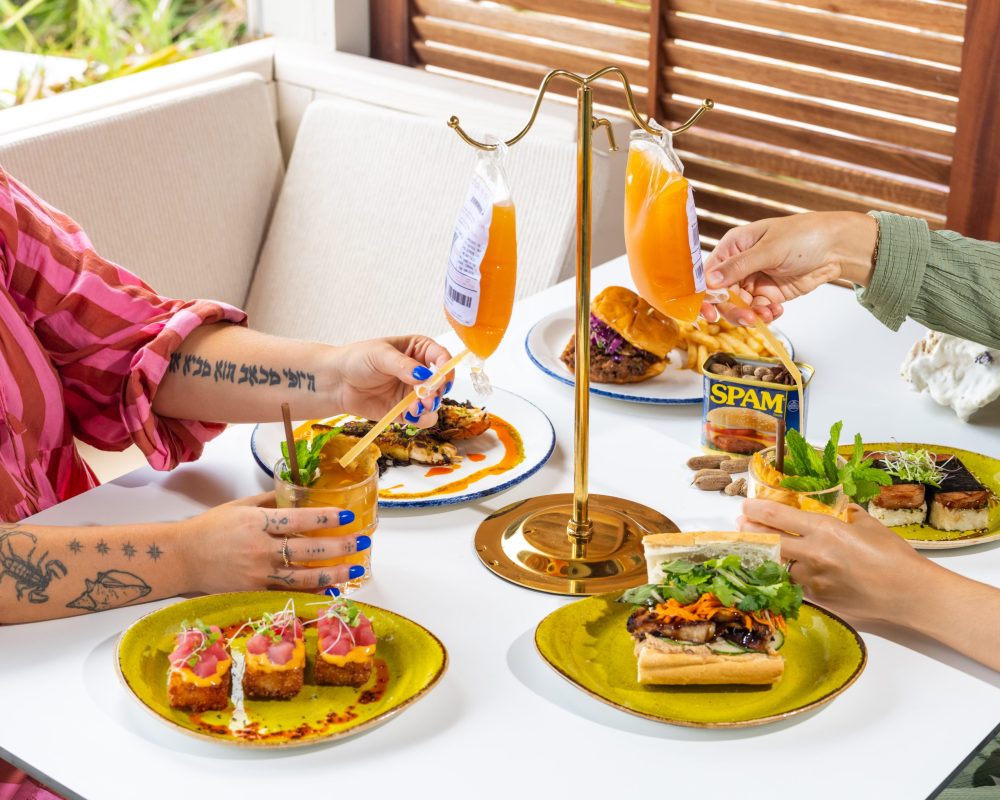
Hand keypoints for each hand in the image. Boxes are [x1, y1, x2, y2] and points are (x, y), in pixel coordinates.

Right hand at [179, 493, 369, 594]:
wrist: (181, 557)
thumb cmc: (211, 527)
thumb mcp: (240, 506)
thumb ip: (271, 501)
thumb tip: (299, 492)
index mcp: (257, 523)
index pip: (300, 520)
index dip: (327, 519)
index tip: (349, 517)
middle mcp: (260, 549)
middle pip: (308, 551)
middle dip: (340, 547)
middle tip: (363, 542)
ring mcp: (257, 575)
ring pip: (303, 577)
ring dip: (333, 574)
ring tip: (355, 569)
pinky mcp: (253, 593)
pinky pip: (288, 594)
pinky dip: (311, 594)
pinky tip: (331, 592)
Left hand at [327, 336, 453, 427]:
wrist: (337, 382)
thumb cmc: (357, 359)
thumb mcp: (380, 355)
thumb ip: (403, 365)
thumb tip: (423, 376)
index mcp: (418, 350)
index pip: (442, 357)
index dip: (445, 368)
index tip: (439, 379)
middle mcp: (421, 372)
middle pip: (442, 383)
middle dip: (437, 391)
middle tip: (426, 397)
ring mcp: (414, 393)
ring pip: (434, 402)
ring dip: (429, 407)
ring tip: (414, 408)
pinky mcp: (406, 411)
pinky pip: (422, 418)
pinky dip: (420, 419)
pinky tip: (408, 415)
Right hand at [700, 212, 877, 324]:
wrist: (837, 247)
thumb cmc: (804, 235)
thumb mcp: (770, 249)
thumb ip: (739, 266)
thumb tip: (709, 281)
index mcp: (733, 247)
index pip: (708, 274)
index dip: (706, 295)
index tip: (709, 313)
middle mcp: (739, 265)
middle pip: (722, 296)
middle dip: (733, 310)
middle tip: (748, 318)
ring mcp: (753, 281)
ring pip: (738, 307)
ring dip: (750, 315)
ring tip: (767, 315)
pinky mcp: (768, 294)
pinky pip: (757, 311)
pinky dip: (764, 315)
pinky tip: (777, 310)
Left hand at [737, 498, 932, 622]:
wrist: (910, 594)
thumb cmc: (894, 557)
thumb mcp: (869, 525)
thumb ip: (849, 515)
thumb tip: (842, 508)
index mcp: (824, 530)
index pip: (778, 516)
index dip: (756, 509)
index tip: (746, 506)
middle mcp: (813, 554)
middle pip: (768, 541)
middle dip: (750, 532)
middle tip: (742, 526)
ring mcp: (813, 580)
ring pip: (778, 566)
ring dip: (767, 557)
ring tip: (758, 548)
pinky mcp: (819, 600)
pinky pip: (795, 586)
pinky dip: (787, 578)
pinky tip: (783, 572)